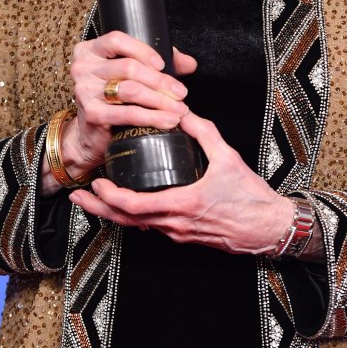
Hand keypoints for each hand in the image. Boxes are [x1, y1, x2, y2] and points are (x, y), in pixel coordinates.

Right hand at [40, 32, 195, 195]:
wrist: (90, 134)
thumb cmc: (112, 98)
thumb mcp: (130, 75)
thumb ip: (157, 64)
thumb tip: (190, 63)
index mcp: (90, 50)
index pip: (116, 40)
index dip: (143, 50)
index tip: (163, 64)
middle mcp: (83, 68)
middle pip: (128, 67)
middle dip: (160, 81)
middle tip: (181, 92)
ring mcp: (85, 91)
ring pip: (131, 90)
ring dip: (161, 100)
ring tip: (179, 108)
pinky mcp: (93, 114)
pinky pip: (128, 113)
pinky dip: (153, 117)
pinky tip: (168, 120)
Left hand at [69, 110, 294, 254]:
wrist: (268, 229)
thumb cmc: (251, 197)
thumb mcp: (228, 157)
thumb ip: (204, 131)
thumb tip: (182, 111)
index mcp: (182, 205)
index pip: (133, 206)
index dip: (109, 196)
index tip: (97, 181)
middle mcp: (174, 224)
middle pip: (125, 221)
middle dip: (98, 208)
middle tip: (78, 194)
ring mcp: (178, 233)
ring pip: (136, 227)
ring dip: (113, 213)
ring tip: (96, 198)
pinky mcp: (184, 236)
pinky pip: (151, 228)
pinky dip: (133, 217)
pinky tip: (128, 205)